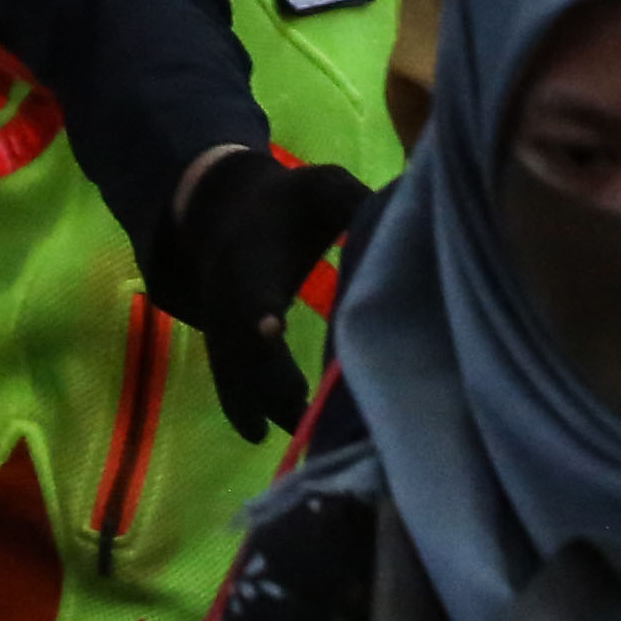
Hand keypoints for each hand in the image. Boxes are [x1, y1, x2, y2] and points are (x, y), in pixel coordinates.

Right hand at [158, 148, 372, 439]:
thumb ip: (351, 199)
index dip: (260, 305)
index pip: (255, 281)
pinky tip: (264, 434)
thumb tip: (402, 209)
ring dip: (260, 400)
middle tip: (305, 412)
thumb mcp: (319, 186)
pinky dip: (244, 407)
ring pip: (232, 368)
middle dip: (269, 375)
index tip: (270, 328)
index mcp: (253, 253)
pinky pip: (227, 378)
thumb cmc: (287, 201)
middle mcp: (227, 293)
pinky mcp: (221, 341)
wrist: (223, 209)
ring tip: (299, 429)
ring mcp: (218, 321)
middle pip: (241, 341)